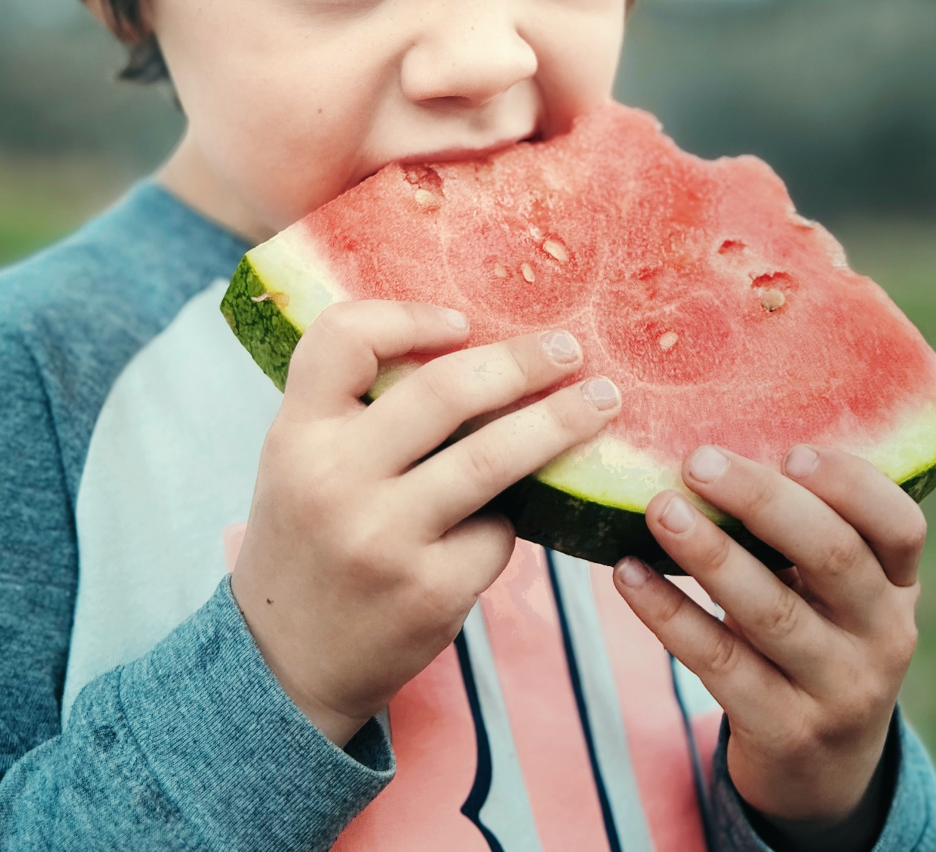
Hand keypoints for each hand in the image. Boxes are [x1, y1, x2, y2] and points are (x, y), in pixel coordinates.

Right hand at [231, 301, 620, 746]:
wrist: (286, 666)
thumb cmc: (309, 541)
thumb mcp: (300, 463)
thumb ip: (355, 408)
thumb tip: (467, 345)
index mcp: (296, 433)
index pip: (344, 338)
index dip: (407, 315)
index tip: (462, 321)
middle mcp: (334, 479)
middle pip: (445, 390)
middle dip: (521, 363)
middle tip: (568, 347)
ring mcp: (384, 537)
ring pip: (494, 456)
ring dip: (560, 422)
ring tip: (602, 401)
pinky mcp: (429, 590)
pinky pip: (499, 531)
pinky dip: (512, 518)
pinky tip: (505, 521)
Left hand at [613, 445, 924, 822]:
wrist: (821, 768)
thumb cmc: (812, 635)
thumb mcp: (830, 589)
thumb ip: (799, 528)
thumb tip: (715, 445)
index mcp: (895, 584)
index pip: (899, 524)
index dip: (850, 484)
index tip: (790, 450)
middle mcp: (881, 635)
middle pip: (832, 556)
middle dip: (761, 502)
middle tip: (697, 461)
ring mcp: (837, 688)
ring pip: (772, 612)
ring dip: (709, 554)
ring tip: (658, 509)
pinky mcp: (784, 730)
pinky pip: (720, 663)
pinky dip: (668, 614)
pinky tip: (627, 574)